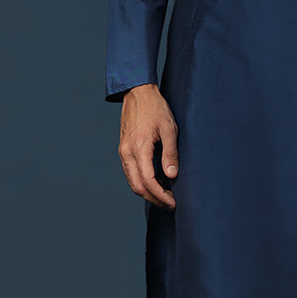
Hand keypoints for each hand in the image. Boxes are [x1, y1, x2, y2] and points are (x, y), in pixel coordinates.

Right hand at [117, 84, 179, 208]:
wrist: (137, 92)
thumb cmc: (156, 108)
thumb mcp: (169, 128)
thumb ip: (170, 152)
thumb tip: (172, 175)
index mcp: (139, 148)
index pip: (148, 181)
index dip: (161, 195)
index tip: (173, 202)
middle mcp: (127, 153)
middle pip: (137, 187)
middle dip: (154, 199)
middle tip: (170, 204)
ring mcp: (123, 152)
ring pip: (132, 182)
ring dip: (147, 193)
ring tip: (164, 197)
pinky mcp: (123, 149)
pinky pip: (130, 173)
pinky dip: (141, 183)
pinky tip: (155, 183)